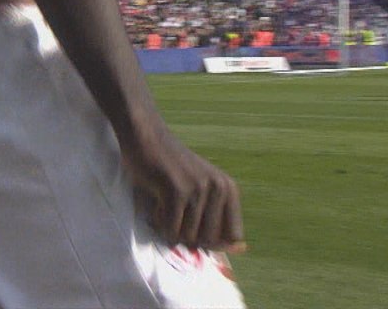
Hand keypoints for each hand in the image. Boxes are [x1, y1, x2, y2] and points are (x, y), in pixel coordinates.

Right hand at [125, 124, 245, 252]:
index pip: (233, 237)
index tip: (194, 227)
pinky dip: (159, 223)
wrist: (147, 137)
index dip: (213, 241)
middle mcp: (218, 189)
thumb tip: (240, 249)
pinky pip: (170, 230)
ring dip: (169, 228)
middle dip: (187, 235)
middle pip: (207, 241)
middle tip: (174, 212)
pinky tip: (156, 203)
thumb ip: (220, 218)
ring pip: (186, 238)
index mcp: (229, 189)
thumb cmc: (172, 167)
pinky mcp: (177, 191)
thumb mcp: (203, 188)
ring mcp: (198, 189)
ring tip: (164, 205)